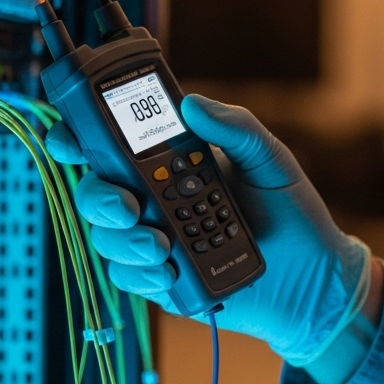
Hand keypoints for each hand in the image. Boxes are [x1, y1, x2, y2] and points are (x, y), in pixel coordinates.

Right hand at [46, 94, 369, 365]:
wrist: (312, 277)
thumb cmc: (293, 212)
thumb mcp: (270, 159)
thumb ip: (236, 127)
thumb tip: (193, 104)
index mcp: (174, 162)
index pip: (114, 145)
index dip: (80, 139)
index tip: (71, 141)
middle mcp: (157, 199)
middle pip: (97, 192)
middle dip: (101, 198)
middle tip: (130, 207)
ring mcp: (156, 239)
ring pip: (107, 237)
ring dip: (125, 241)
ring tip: (163, 247)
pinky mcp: (162, 279)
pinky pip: (128, 277)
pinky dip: (143, 273)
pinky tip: (170, 270)